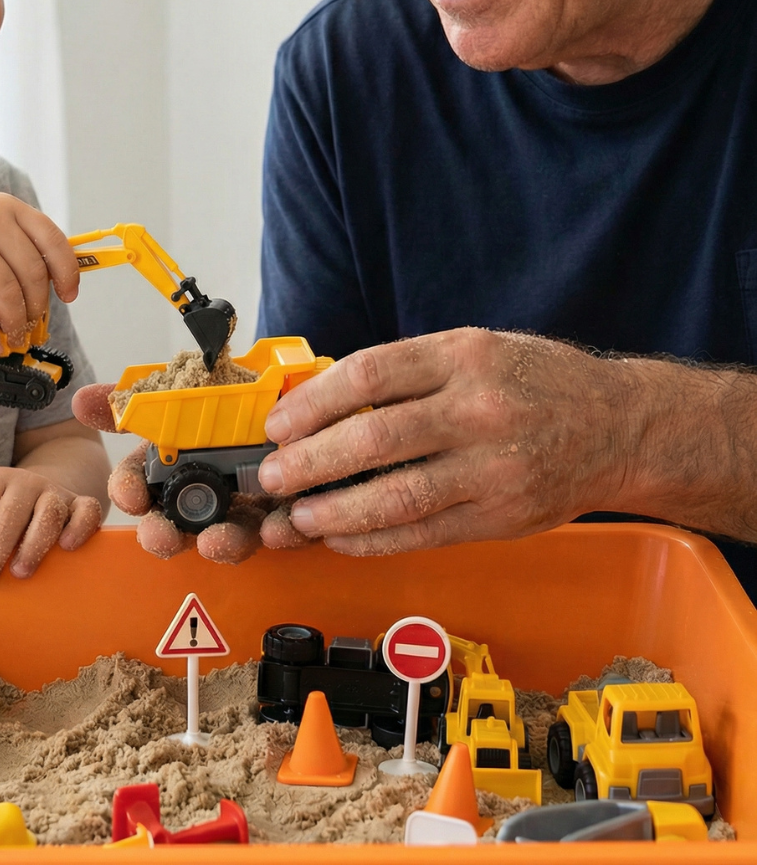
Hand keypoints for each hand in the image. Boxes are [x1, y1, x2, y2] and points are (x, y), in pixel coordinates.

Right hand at [0, 192, 78, 355]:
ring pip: (7, 295)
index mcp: (6, 207)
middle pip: (32, 273)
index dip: (67, 272)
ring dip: (15, 323)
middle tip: (33, 323)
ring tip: (13, 335)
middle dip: (37, 306)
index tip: (68, 295)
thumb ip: (13, 241)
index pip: (53, 240)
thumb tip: (50, 284)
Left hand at [0, 467, 102, 584]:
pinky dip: (80, 527)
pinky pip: (87, 510)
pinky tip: (68, 548)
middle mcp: (27, 484)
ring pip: (50, 512)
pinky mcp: (82, 503)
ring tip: (22, 573)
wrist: (43, 489)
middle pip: (12, 511)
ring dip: (35, 543)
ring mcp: (56, 493)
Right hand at [72, 384, 303, 563]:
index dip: (129, 492)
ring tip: (216, 541)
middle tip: (161, 536)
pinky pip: (286, 531)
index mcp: (172, 468)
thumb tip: (79, 400)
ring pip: (229, 537)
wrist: (292, 403)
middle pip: (175, 526)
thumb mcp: (186, 391)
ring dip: (219, 544)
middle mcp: (203, 496)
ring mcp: (245, 510)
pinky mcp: (287, 515)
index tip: (131, 496)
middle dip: (162, 536)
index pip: (138, 486)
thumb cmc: (231, 402)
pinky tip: (278, 526)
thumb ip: (134, 402)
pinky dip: (282, 533)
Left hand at [255, 327, 632, 555]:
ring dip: (333, 512)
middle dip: (309, 463)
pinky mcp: (502, 516)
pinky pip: (423, 534)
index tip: (277, 425)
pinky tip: (340, 539)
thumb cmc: (534, 382)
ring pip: (396, 496)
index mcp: (462, 357)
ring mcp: (493, 467)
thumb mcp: (472, 350)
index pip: (368, 375)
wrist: (620, 426)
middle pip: (374, 438)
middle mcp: (478, 409)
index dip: (311, 404)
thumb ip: (406, 374)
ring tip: (295, 518)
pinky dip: (372, 540)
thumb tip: (319, 405)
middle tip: (271, 478)